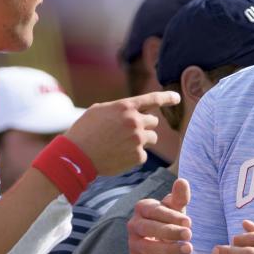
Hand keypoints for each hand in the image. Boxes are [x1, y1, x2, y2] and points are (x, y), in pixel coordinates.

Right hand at [65, 91, 179, 175]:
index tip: (177, 98)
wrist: (77, 155)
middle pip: (154, 122)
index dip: (167, 97)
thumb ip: (120, 108)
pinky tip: (118, 155)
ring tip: (122, 144)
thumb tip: (133, 112)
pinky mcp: (138, 156)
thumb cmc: (84, 131)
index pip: (153, 99)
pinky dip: (134, 155)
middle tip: (128, 132)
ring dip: (142, 140)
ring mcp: (138, 139)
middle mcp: (135, 121)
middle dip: (144, 126)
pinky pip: (143, 154)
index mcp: (126, 106)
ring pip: (152, 138)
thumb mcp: (99, 110)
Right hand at [128, 178, 191, 253]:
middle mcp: (133, 224)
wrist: (162, 240)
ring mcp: (133, 242)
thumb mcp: (176, 208)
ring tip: (189, 249)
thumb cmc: (169, 219)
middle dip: (170, 232)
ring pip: (148, 247)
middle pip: (149, 229)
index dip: (171, 216)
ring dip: (169, 249)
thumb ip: (179, 197)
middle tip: (190, 235)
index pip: (154, 211)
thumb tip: (182, 181)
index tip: (189, 222)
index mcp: (142, 208)